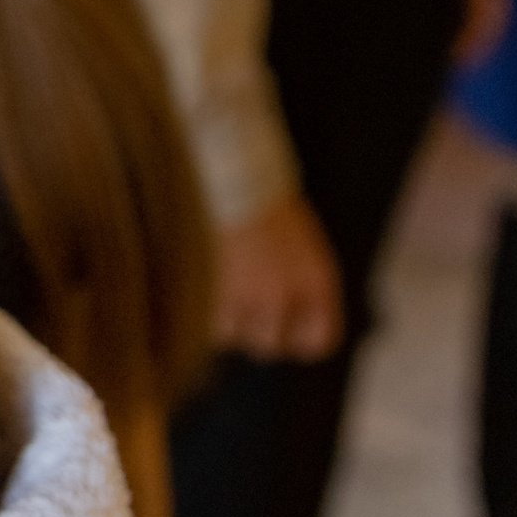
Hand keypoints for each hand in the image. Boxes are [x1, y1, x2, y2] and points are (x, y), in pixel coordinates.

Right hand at [211, 192, 341, 360]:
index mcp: (317, 281)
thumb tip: (280, 322)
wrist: (227, 173)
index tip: (280, 324)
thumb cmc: (261, 200)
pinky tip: (200, 273)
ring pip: (231, 333)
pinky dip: (199, 304)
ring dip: (221, 314)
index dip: (296, 337)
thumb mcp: (298, 245)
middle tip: (239, 295)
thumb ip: (297, 287)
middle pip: (269, 344)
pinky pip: (203, 319)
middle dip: (252, 326)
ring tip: (217, 275)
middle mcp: (285, 295)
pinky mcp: (209, 293)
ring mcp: (246, 296)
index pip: (317, 341)